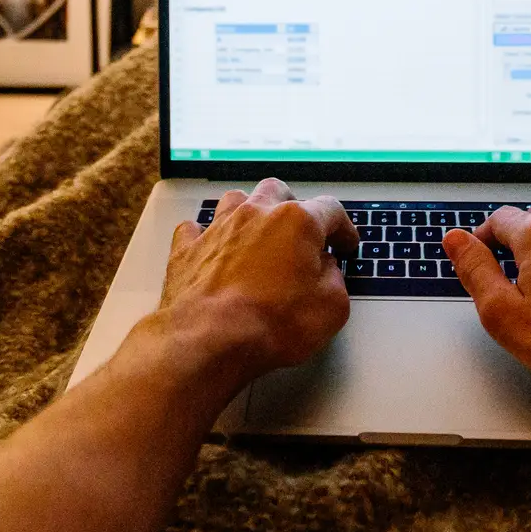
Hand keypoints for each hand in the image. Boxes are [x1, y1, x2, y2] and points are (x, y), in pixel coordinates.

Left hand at [149, 177, 358, 388]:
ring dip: (249, 213)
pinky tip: (211, 249)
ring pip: (235, 200)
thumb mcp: (331, 308)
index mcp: (296, 222)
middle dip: (292, 206)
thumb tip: (327, 271)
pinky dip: (205, 236)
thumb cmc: (269, 324)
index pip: (330, 210)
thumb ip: (334, 279)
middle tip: (299, 231)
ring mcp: (218, 229)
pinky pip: (195, 229)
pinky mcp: (187, 250)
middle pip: (277, 191)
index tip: (343, 243)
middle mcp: (256, 215)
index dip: (342, 227)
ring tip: (256, 234)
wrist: (208, 340)